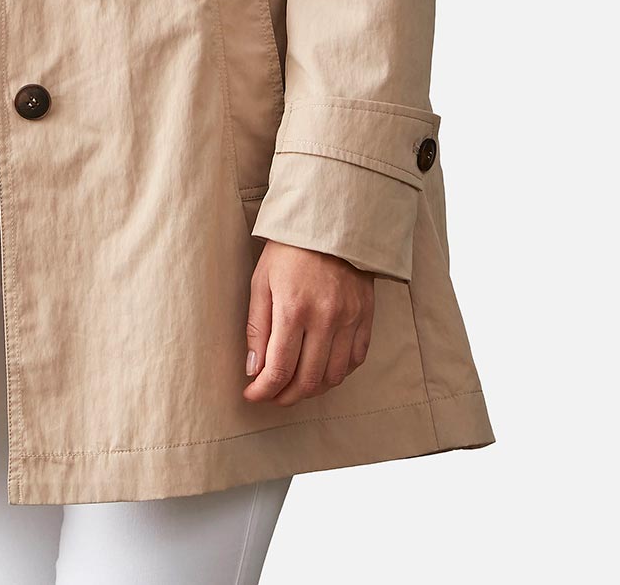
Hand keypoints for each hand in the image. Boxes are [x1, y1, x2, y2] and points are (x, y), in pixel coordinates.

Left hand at [243, 238, 375, 405]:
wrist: (331, 222)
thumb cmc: (289, 250)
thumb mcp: (261, 282)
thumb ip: (257, 328)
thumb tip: (254, 370)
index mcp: (293, 309)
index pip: (279, 369)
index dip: (263, 391)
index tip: (252, 395)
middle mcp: (325, 318)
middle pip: (308, 380)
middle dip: (285, 397)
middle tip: (272, 396)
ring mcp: (350, 319)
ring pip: (333, 377)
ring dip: (312, 390)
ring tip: (295, 386)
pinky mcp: (366, 316)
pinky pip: (355, 360)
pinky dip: (337, 374)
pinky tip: (322, 370)